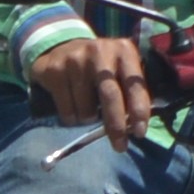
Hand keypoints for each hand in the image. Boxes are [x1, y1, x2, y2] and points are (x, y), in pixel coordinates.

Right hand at [32, 33, 155, 141]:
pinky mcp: (54, 70)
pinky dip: (71, 118)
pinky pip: (67, 111)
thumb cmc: (99, 67)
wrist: (60, 47)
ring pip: (86, 110)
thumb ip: (129, 91)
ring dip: (88, 120)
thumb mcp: (119, 69)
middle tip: (120, 146)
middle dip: (116, 125)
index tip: (139, 133)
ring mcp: (75, 59)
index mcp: (123, 51)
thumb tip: (134, 127)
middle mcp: (100, 51)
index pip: (135, 84)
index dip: (139, 109)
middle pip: (110, 96)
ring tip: (87, 109)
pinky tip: (72, 105)